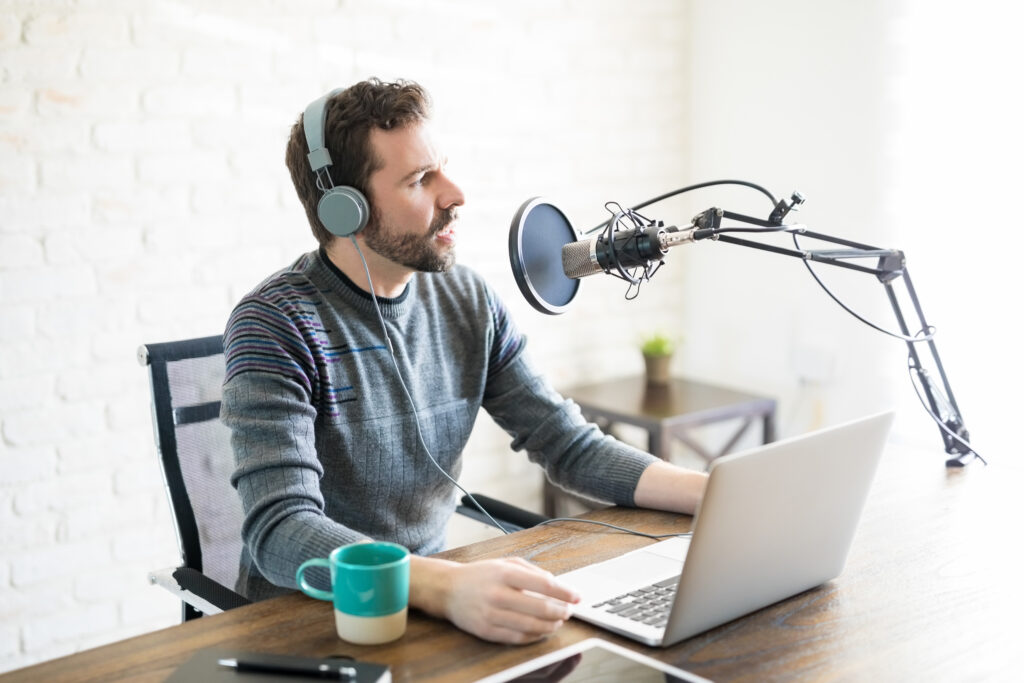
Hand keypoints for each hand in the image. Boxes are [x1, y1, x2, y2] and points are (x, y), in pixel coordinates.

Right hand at [410, 556, 579, 643]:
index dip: (564, 592)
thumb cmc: (480, 575)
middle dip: (561, 611)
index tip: (576, 596)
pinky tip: (542, 630)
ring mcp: (491, 615)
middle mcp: (498, 594)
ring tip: (558, 621)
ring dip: (551, 625)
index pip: (543, 584)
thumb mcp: (505, 562)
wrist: (447, 589)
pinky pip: (518, 637)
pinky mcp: (487, 631)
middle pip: (540, 608)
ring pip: (531, 626)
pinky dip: (535, 636)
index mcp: (504, 573)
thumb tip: (556, 583)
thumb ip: (532, 570)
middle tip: (569, 611)